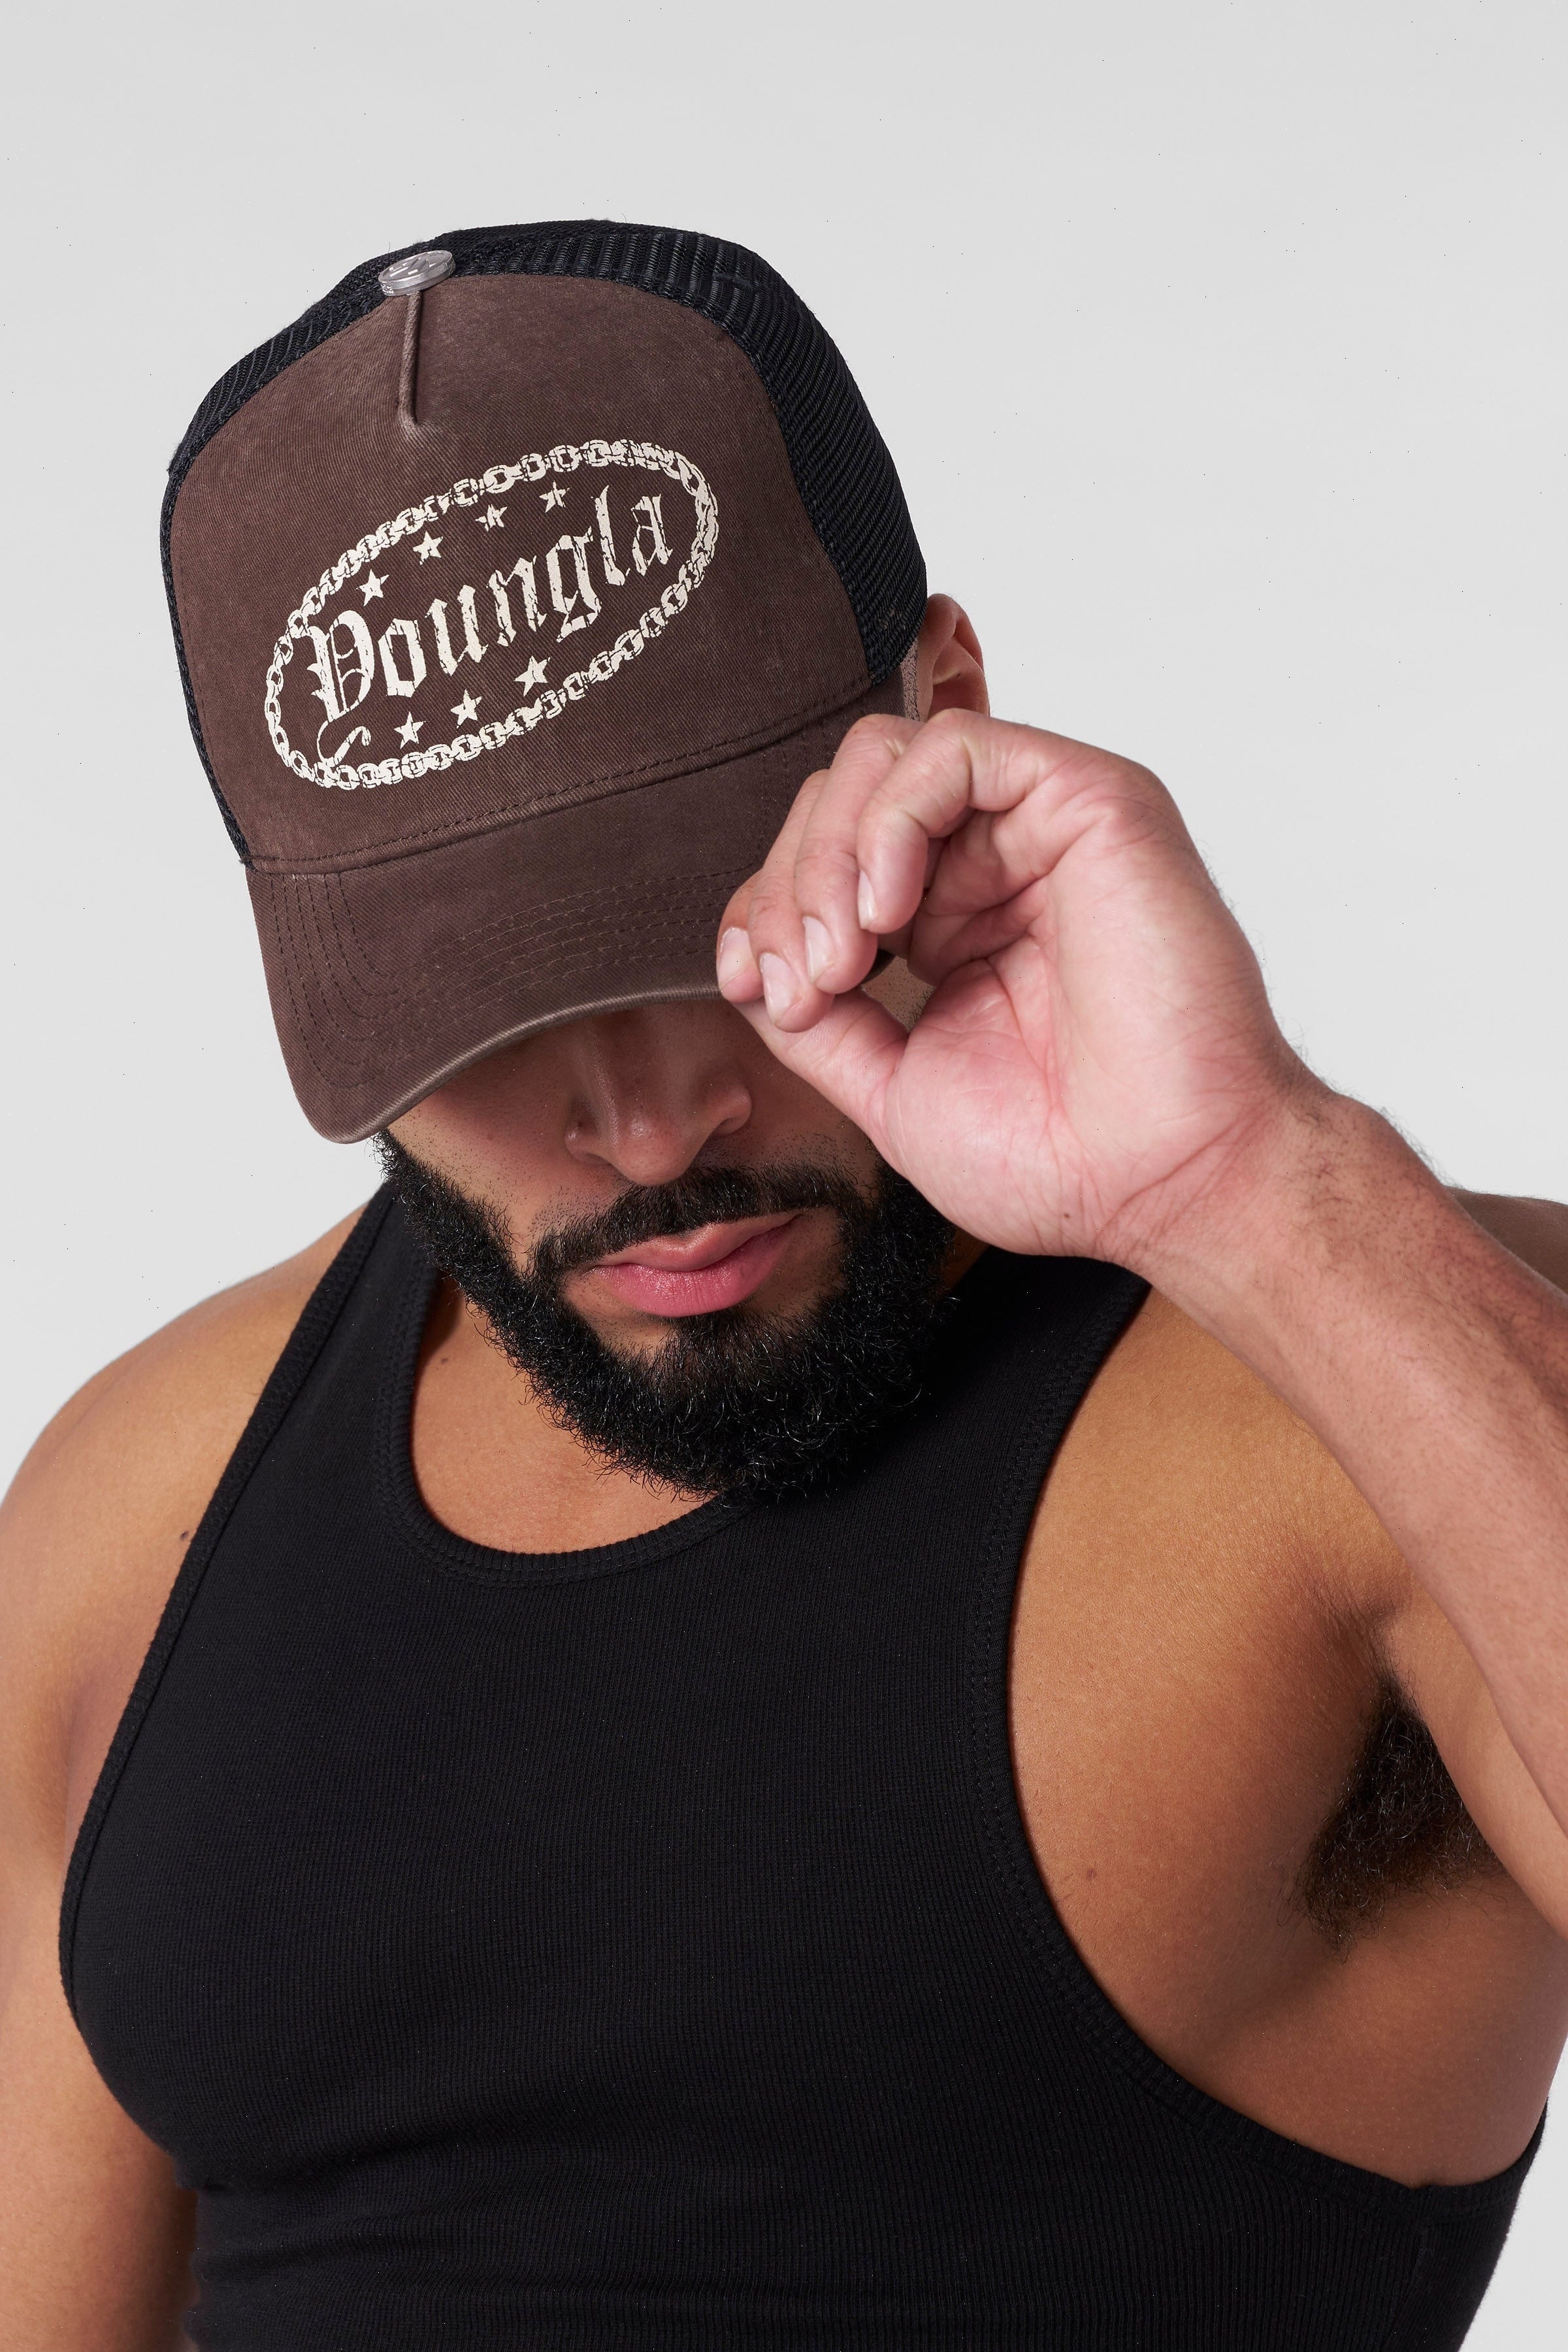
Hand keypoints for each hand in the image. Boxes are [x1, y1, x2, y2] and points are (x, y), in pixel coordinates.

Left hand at [715, 709, 1318, 1267]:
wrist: (1165, 1180)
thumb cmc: (1062, 1156)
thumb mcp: (891, 1087)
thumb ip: (819, 1023)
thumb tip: (751, 970)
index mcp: (950, 922)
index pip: (823, 859)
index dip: (764, 907)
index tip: (752, 984)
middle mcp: (991, 862)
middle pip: (840, 798)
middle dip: (787, 886)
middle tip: (802, 985)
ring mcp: (1039, 826)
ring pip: (882, 758)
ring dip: (830, 852)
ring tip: (846, 956)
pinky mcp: (1087, 797)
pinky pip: (953, 746)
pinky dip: (892, 819)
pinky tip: (889, 910)